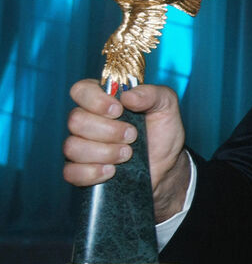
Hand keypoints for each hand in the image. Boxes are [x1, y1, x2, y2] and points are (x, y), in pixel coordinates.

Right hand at [63, 79, 191, 221]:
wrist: (167, 165)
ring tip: (128, 153)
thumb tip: (128, 96)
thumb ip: (152, 94)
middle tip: (132, 135)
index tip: (119, 110)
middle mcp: (87, 121)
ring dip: (104, 152)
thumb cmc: (162, 131)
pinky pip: (71, 172)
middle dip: (108, 131)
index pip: (81, 90)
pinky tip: (112, 171)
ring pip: (72, 147)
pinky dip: (92, 172)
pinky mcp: (80, 171)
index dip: (95, 100)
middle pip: (75, 121)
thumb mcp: (166, 106)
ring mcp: (80, 146)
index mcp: (103, 99)